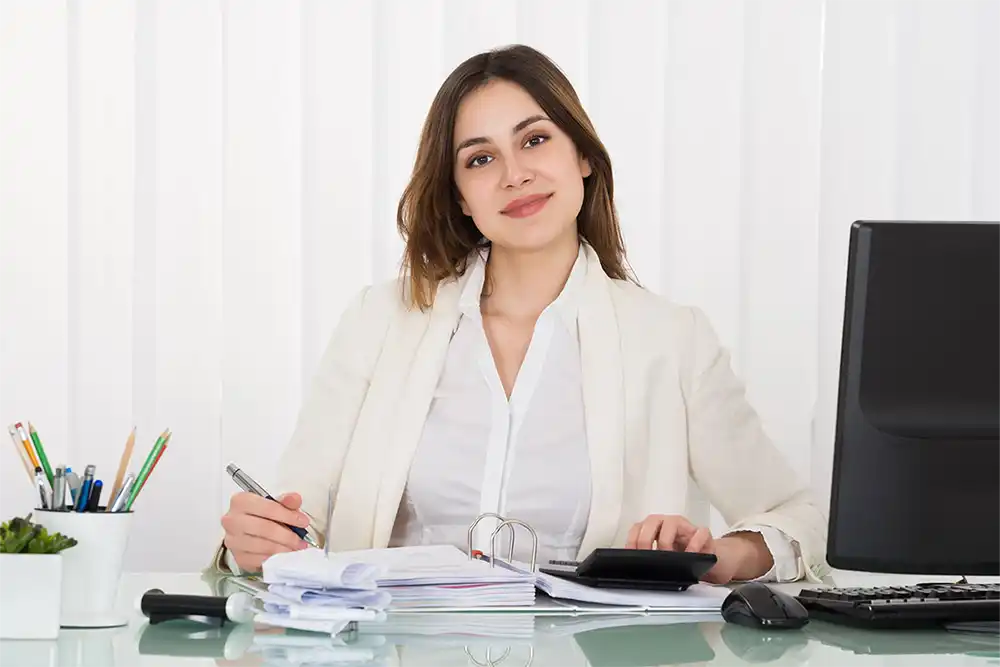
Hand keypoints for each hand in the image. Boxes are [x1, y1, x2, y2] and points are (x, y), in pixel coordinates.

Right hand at [221, 492, 310, 571]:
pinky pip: (259, 560)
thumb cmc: (261, 515)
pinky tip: (284, 557)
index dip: (289, 516)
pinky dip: (274, 559)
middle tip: (300, 540)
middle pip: (265, 529)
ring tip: (296, 549)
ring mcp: (233, 540)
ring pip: (262, 546)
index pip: (268, 508)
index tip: (303, 522)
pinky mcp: (237, 558)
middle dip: (287, 536)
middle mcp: (232, 520)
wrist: (246, 531)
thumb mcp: (275, 504)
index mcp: (241, 501)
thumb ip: (286, 501)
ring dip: (283, 549)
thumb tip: (295, 499)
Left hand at [625, 514, 771, 583]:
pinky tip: (690, 554)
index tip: (631, 555)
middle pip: (652, 521)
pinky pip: (699, 533)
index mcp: (655, 526)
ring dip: (666, 541)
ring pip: (672, 522)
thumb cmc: (680, 556)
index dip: (632, 540)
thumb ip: (647, 556)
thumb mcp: (661, 557)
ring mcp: (686, 526)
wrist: (706, 558)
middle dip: (645, 539)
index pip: (638, 527)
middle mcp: (668, 522)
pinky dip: (693, 544)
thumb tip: (630, 566)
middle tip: (647, 556)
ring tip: (668, 556)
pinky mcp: (704, 533)